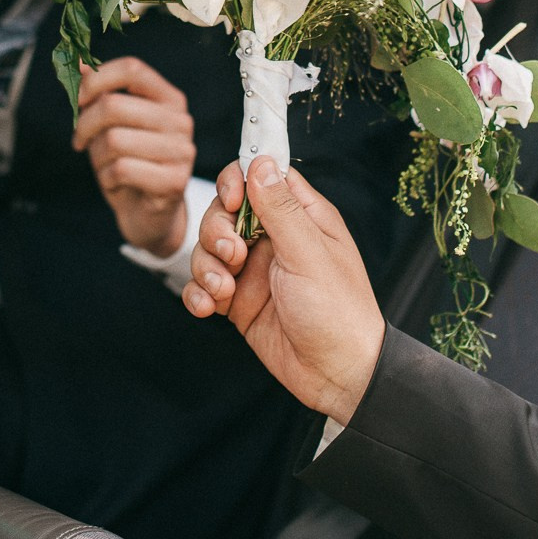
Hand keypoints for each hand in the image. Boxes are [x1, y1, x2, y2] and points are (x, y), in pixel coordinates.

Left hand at [70, 56, 196, 256]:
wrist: (149, 215)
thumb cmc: (128, 163)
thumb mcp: (111, 126)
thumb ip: (99, 94)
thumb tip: (77, 62)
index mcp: (168, 98)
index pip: (132, 69)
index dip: (97, 80)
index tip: (78, 99)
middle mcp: (180, 120)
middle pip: (114, 105)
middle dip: (84, 124)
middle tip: (79, 141)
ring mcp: (182, 151)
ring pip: (114, 140)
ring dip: (98, 157)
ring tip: (106, 166)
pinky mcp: (175, 181)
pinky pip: (121, 169)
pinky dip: (107, 178)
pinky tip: (116, 183)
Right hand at [182, 158, 384, 426]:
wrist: (338, 376)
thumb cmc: (338, 311)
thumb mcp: (309, 254)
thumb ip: (280, 209)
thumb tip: (260, 162)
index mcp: (303, 218)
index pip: (262, 178)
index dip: (239, 182)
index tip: (232, 201)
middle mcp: (275, 240)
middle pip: (225, 212)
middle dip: (216, 231)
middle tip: (232, 255)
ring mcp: (254, 271)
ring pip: (209, 249)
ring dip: (206, 265)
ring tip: (222, 289)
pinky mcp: (239, 302)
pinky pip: (205, 286)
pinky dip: (199, 294)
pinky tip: (208, 307)